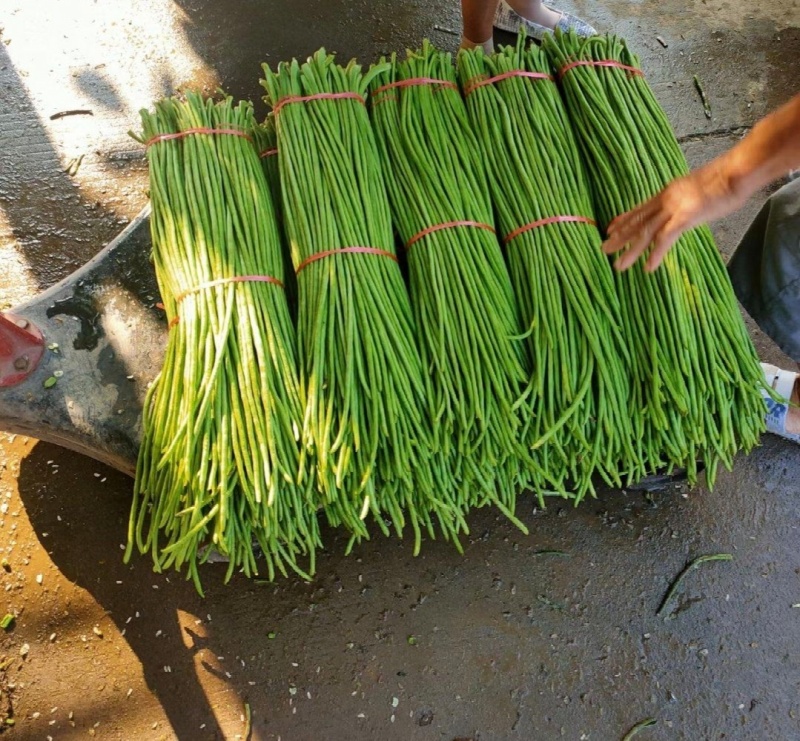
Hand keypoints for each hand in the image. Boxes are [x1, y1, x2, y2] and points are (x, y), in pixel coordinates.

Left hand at [601, 161, 744, 271]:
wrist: (738, 170)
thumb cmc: (728, 179)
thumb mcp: (700, 190)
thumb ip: (688, 201)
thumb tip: (688, 209)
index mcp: (668, 192)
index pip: (640, 208)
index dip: (624, 219)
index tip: (610, 228)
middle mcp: (666, 199)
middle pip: (638, 221)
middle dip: (619, 237)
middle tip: (603, 250)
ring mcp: (675, 207)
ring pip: (646, 232)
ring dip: (631, 251)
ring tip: (618, 266)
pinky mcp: (686, 216)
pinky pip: (666, 238)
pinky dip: (656, 253)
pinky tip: (648, 267)